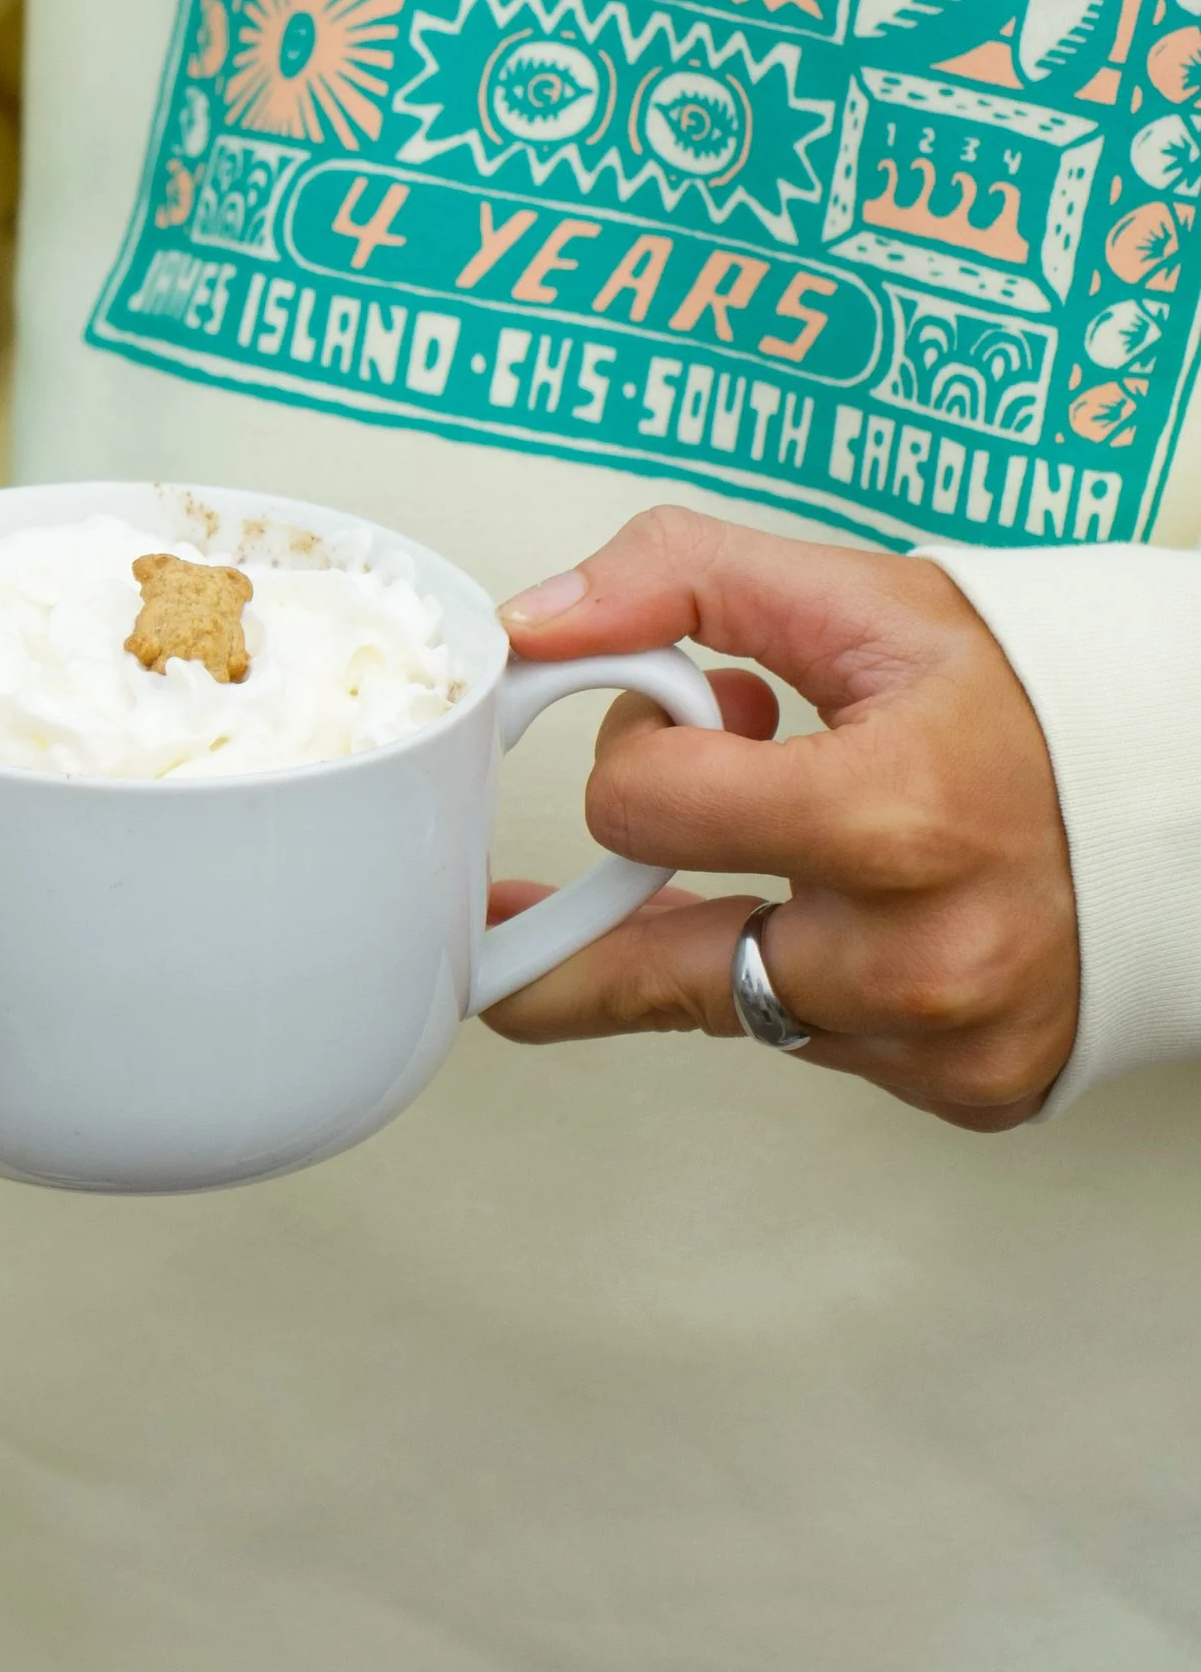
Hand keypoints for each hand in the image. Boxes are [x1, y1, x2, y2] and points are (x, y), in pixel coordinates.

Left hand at [482, 507, 1078, 1131]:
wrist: (1186, 799)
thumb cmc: (1027, 698)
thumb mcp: (864, 599)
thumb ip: (683, 579)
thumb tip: (536, 622)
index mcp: (892, 817)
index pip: (638, 808)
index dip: (640, 750)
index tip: (699, 719)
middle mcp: (917, 956)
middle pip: (644, 964)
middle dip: (620, 887)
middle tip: (593, 862)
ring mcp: (943, 1043)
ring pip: (723, 1004)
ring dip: (720, 931)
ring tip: (773, 852)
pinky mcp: (965, 1092)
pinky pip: (814, 1046)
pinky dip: (809, 982)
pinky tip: (859, 915)